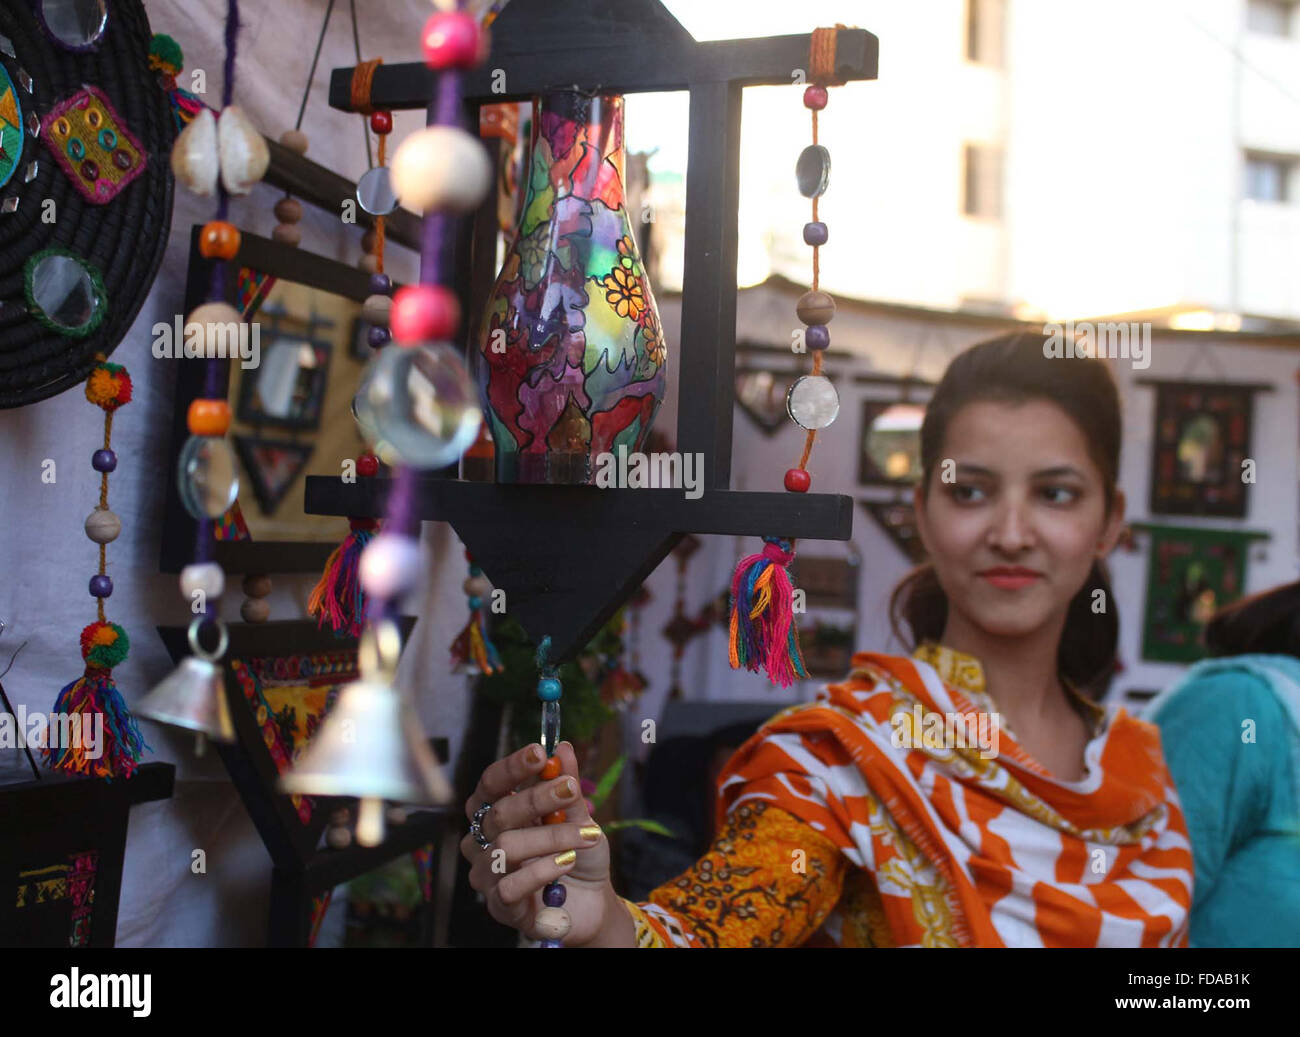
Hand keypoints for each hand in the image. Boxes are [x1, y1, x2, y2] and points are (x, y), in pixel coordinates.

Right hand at [461, 740, 612, 944]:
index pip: (491, 784)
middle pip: (498, 812)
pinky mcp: (500, 905)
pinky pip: (511, 885)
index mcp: (496, 813)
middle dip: (537, 797)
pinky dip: (543, 870)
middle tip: (571, 788)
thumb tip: (563, 748)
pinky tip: (566, 862)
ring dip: (550, 837)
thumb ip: (568, 787)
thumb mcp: (579, 817)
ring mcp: (488, 874)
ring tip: (585, 837)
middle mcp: (483, 841)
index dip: (512, 766)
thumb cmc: (577, 854)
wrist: (592, 900)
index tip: (540, 752)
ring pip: (506, 847)